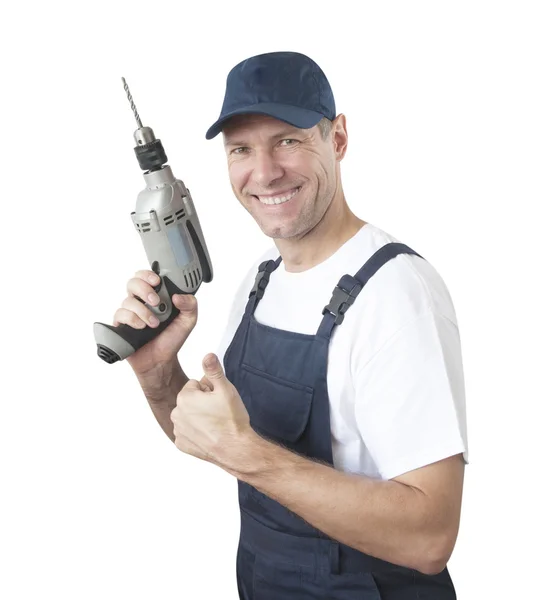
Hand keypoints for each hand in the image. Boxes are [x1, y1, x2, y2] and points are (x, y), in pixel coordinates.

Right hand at [112, 269, 197, 373]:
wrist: (161, 361)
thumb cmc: (171, 339)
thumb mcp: (188, 321)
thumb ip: (190, 305)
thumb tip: (178, 296)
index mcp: (156, 296)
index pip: (146, 277)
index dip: (148, 275)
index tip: (157, 281)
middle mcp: (141, 302)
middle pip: (132, 283)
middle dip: (144, 289)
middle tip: (156, 301)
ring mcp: (131, 313)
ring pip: (127, 300)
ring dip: (143, 311)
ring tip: (154, 324)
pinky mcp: (122, 325)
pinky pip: (120, 314)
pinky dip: (132, 319)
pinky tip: (141, 327)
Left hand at [170, 353, 251, 469]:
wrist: (236, 449)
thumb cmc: (231, 421)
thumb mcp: (225, 389)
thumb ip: (213, 370)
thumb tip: (207, 355)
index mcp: (185, 398)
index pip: (196, 384)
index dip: (209, 390)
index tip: (218, 399)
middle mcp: (176, 414)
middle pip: (191, 399)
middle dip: (203, 402)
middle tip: (218, 411)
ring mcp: (178, 431)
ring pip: (189, 415)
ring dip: (199, 417)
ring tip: (215, 423)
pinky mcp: (182, 445)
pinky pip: (187, 432)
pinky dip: (197, 432)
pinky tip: (210, 434)